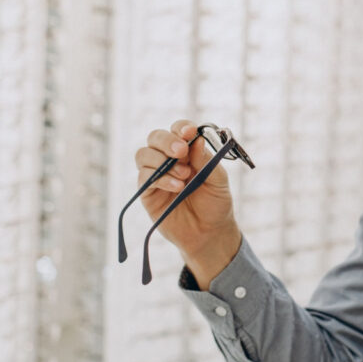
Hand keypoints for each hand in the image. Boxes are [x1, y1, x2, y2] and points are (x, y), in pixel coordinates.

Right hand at [134, 119, 240, 288]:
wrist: (209, 233)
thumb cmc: (215, 204)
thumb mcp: (218, 180)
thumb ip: (206, 160)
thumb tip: (197, 140)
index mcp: (187, 151)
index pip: (178, 130)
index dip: (181, 127)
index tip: (189, 131)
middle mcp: (168, 159)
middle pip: (155, 137)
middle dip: (167, 140)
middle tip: (182, 151)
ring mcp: (156, 175)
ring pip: (144, 154)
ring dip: (162, 160)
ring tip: (184, 175)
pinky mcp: (147, 193)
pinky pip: (144, 177)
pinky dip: (161, 179)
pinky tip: (177, 187)